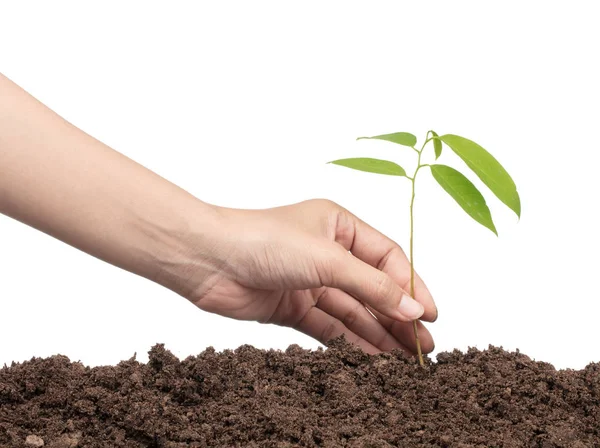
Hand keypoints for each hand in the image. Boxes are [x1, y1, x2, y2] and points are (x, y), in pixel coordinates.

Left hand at [186, 199, 436, 354]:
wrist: (208, 260)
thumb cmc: (264, 240)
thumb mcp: (328, 259)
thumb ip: (372, 286)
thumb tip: (414, 310)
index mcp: (339, 226)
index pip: (387, 257)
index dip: (412, 286)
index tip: (432, 315)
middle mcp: (327, 253)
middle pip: (372, 288)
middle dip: (398, 316)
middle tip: (424, 346)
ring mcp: (310, 281)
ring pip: (353, 311)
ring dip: (379, 333)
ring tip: (406, 358)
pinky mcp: (293, 307)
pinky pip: (330, 327)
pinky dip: (350, 343)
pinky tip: (373, 359)